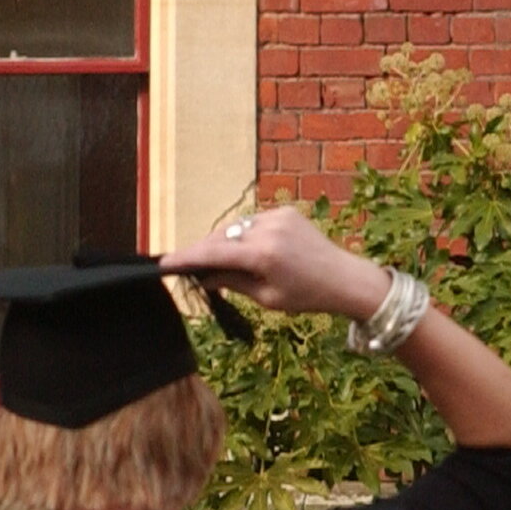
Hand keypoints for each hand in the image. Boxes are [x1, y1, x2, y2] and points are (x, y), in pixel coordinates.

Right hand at [164, 207, 390, 321]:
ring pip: (235, 227)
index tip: (165, 262)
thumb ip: (232, 282)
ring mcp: (277, 216)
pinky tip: (242, 251)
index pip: (214, 253)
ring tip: (215, 261)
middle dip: (203, 249)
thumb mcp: (267, 298)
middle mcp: (268, 230)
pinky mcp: (284, 211)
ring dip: (223, 241)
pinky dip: (242, 234)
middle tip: (188, 265)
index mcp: (264, 255)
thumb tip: (203, 276)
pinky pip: (252, 222)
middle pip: (221, 236)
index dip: (187, 257)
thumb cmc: (308, 296)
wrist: (345, 279)